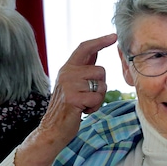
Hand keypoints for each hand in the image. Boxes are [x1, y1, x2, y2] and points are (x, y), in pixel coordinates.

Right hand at [14, 34, 116, 165]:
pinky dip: (94, 107)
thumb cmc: (67, 108)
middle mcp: (67, 73)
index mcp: (67, 68)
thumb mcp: (73, 84)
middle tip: (88, 97)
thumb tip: (96, 51)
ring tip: (84, 104)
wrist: (52, 129)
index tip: (113, 36)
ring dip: (98, 98)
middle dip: (101, 86)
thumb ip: (83, 69)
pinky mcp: (72, 97)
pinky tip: (83, 111)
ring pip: (101, 85)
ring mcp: (68, 85)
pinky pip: (97, 98)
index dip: (100, 41)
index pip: (85, 48)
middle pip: (100, 70)